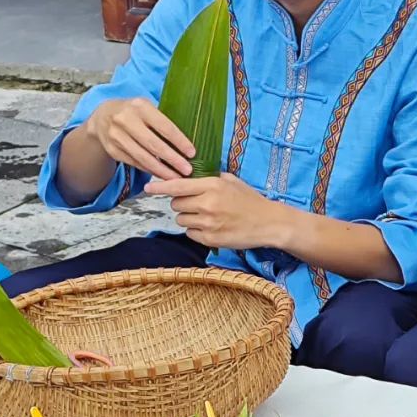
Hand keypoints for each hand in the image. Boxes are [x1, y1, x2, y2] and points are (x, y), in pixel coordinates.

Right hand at [87, 98, 194, 179]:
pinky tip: (162, 175)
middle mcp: (126, 120)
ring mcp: (116, 136)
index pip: (164, 126)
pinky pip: (135, 163)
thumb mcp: (147, 108)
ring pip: (143, 158)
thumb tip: (187, 142)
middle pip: (154, 145)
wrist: (102, 116)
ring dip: (162, 170)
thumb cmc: (133, 112)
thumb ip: (162, 120)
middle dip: (173, 160)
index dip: (179, 141)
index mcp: (140, 106)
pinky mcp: (113, 150)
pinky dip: (150, 170)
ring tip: (176, 178)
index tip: (192, 153)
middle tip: (187, 170)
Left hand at [145, 173, 284, 250]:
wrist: (269, 223)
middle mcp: (207, 204)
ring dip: (188, 218)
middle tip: (198, 204)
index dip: (160, 186)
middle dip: (182, 203)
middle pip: (175, 204)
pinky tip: (212, 227)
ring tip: (206, 216)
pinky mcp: (210, 239)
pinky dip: (196, 231)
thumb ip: (207, 178)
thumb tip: (185, 177)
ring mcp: (208, 223)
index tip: (148, 187)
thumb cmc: (250, 200)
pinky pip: (190, 233)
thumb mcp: (231, 181)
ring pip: (181, 219)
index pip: (177, 185)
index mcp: (212, 186)